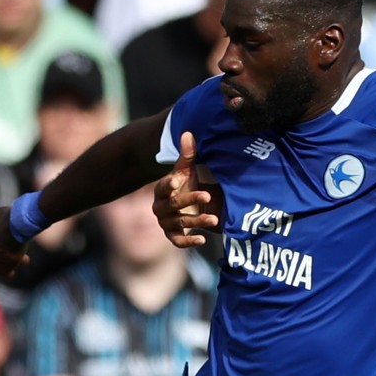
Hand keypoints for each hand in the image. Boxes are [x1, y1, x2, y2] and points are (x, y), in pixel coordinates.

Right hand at [153, 131, 221, 248]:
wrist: (191, 205)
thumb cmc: (187, 184)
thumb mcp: (188, 169)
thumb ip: (188, 153)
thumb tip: (188, 133)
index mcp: (162, 189)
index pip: (162, 186)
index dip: (169, 184)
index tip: (178, 181)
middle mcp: (160, 207)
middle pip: (173, 204)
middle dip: (190, 200)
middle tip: (207, 195)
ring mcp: (166, 222)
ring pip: (179, 222)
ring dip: (197, 221)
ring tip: (214, 218)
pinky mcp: (173, 235)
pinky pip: (178, 241)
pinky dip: (189, 241)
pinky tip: (203, 239)